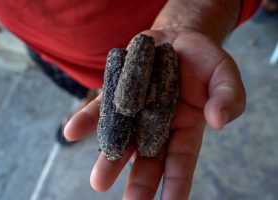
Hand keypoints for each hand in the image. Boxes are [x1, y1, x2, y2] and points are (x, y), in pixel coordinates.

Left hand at [63, 29, 245, 199]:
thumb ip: (228, 98)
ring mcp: (134, 110)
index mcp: (184, 128)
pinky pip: (99, 108)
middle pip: (147, 158)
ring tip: (99, 181)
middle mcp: (156, 125)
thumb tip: (218, 121)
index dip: (176, 183)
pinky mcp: (117, 91)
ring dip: (109, 158)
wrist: (178, 40)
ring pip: (120, 138)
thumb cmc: (205, 62)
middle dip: (139, 181)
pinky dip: (86, 120)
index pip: (180, 161)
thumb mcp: (225, 75)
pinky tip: (71, 131)